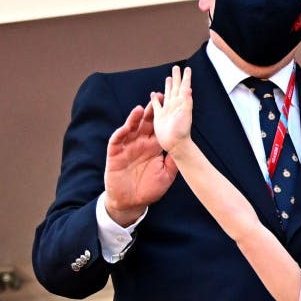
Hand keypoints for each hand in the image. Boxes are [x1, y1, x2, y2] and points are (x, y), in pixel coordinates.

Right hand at [104, 95, 177, 225]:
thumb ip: (174, 161)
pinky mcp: (115, 154)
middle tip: (157, 98)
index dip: (164, 117)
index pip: (158, 129)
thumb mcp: (167, 175)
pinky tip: (126, 127)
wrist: (131, 202)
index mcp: (153, 148)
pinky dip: (121, 133)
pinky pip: (117, 141)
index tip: (172, 105)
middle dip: (151, 111)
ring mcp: (127, 148)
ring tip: (141, 108)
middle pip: (145, 124)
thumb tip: (185, 150)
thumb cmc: (149, 189)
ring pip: (130, 129)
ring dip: (135, 118)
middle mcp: (140, 145)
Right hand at [149, 65, 193, 153]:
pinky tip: (154, 94)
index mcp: (182, 103)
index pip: (184, 87)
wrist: (175, 143)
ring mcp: (167, 110)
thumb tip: (189, 88)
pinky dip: (155, 99)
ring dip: (168, 86)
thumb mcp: (185, 114)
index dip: (186, 78)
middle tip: (176, 68)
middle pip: (175, 87)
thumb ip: (186, 101)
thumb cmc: (181, 130)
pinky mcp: (159, 116)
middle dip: (176, 77)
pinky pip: (157, 105)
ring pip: (167, 94)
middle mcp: (175, 105)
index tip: (188, 69)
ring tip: (169, 78)